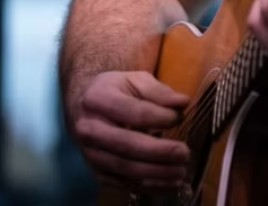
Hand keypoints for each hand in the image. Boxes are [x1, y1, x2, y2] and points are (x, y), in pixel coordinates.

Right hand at [68, 70, 192, 196]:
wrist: (83, 107)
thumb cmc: (115, 90)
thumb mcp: (135, 81)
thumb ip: (159, 91)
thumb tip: (182, 103)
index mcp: (98, 99)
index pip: (134, 112)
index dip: (161, 117)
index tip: (180, 118)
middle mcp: (89, 129)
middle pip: (127, 144)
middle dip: (159, 151)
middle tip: (184, 153)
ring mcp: (91, 153)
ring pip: (125, 168)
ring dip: (156, 174)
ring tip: (181, 172)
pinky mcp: (97, 172)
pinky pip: (123, 183)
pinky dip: (148, 186)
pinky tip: (170, 184)